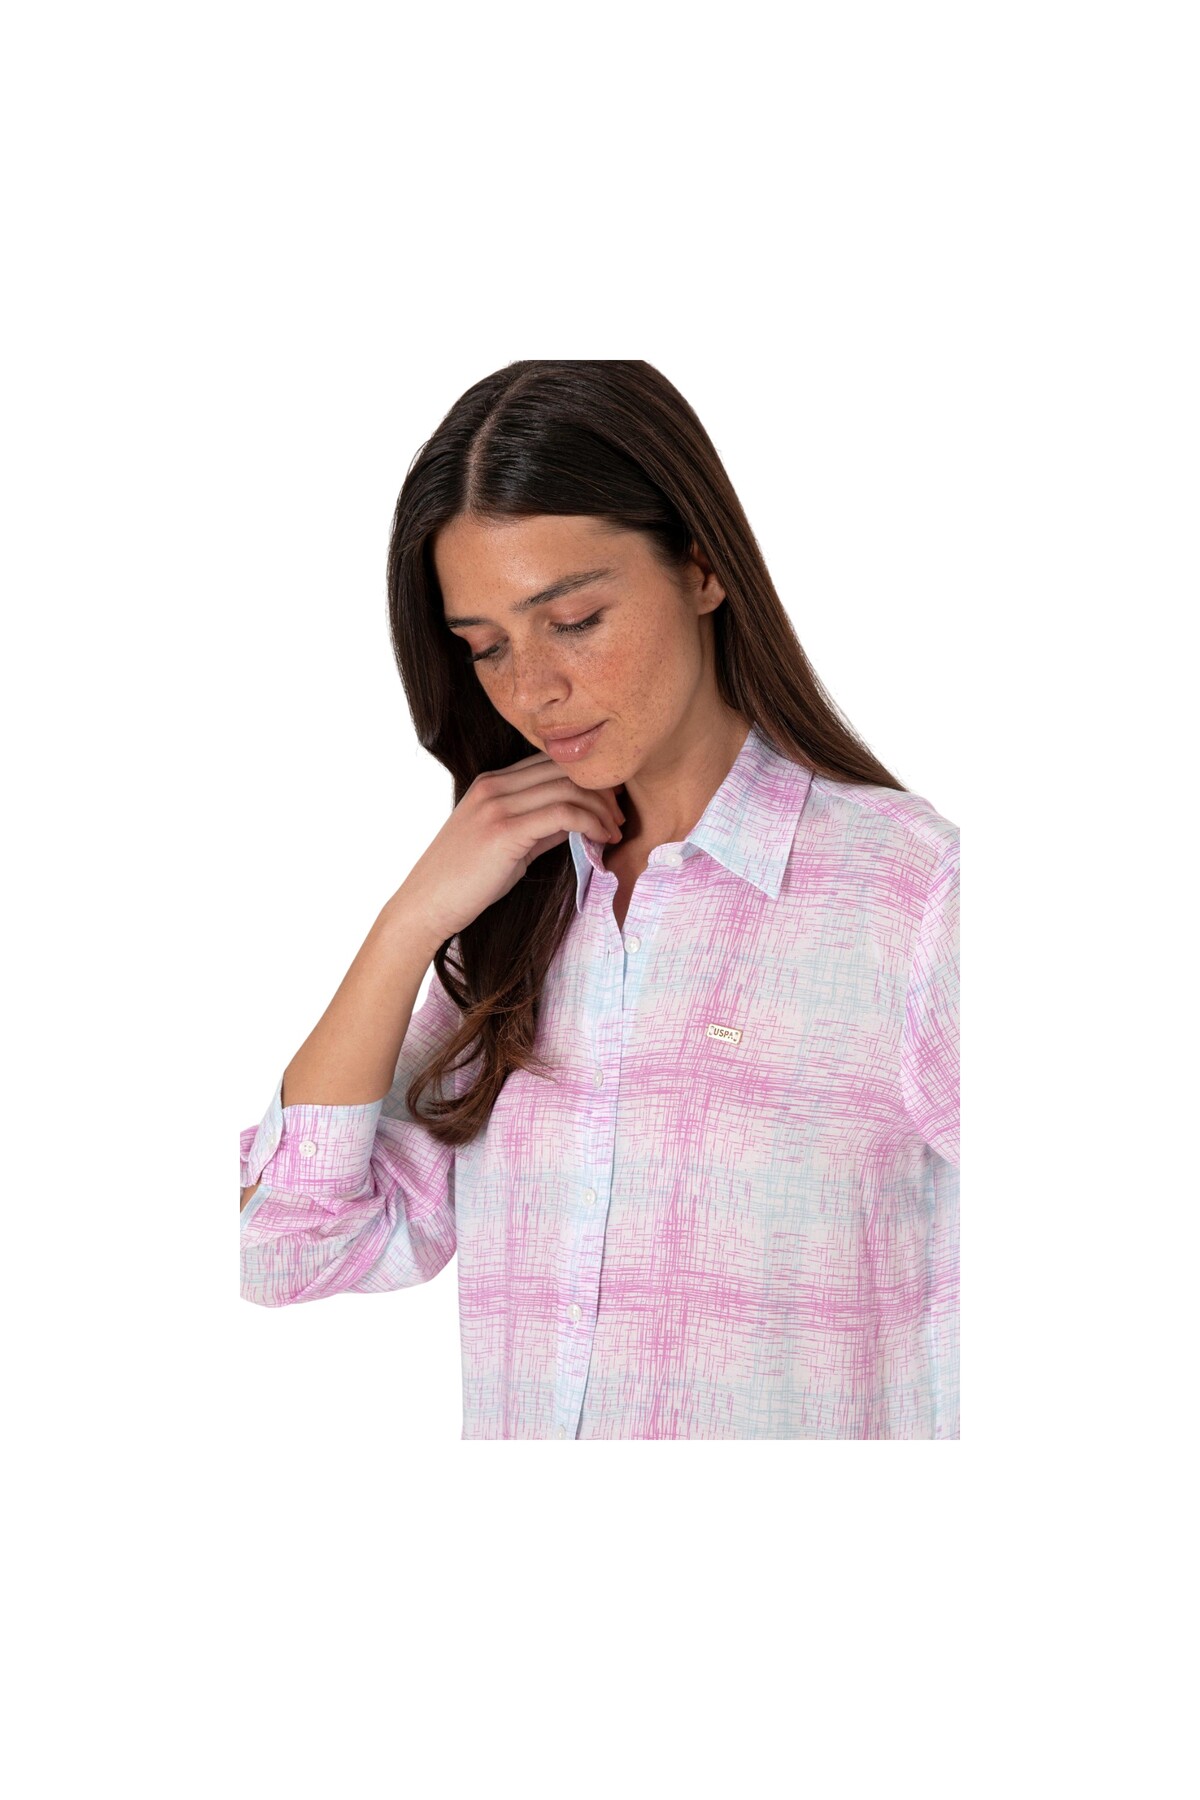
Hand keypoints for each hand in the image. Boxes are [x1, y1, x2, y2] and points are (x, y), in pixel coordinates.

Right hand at [395, 751, 624, 943]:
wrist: (424, 905)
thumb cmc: (463, 883)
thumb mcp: (506, 846)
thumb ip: (539, 828)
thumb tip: (578, 822)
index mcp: (491, 783)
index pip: (551, 764)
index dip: (587, 779)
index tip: (610, 803)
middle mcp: (493, 785)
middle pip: (563, 769)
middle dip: (601, 790)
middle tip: (620, 816)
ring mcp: (497, 804)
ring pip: (568, 788)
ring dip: (601, 809)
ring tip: (615, 831)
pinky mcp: (504, 830)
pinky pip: (563, 813)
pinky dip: (591, 823)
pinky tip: (601, 839)